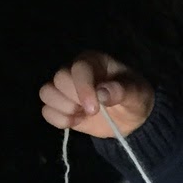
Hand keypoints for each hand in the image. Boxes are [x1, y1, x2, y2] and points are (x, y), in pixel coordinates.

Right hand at [39, 51, 153, 137]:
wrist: (131, 118)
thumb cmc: (134, 98)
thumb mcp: (136, 94)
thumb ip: (122, 91)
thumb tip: (101, 93)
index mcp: (93, 61)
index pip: (78, 68)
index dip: (82, 88)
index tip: (94, 108)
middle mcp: (75, 71)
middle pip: (58, 80)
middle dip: (73, 99)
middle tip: (93, 111)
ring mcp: (65, 89)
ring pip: (46, 93)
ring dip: (63, 109)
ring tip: (82, 115)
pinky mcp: (61, 106)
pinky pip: (46, 111)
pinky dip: (59, 120)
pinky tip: (76, 121)